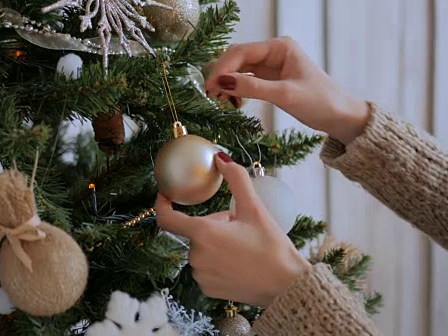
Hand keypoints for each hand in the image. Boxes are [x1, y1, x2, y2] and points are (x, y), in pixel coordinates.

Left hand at [155, 152, 310, 307]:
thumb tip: (220, 158)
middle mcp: (196, 256)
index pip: (167, 218)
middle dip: (213, 224)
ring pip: (201, 249)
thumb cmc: (272, 247)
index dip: (162, 204)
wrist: (286, 286)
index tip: (166, 194)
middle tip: (238, 226)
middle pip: (195, 231)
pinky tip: (239, 263)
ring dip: (215, 242)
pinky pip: (205, 267)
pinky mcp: (207, 289)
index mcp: (204, 234)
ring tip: (242, 246)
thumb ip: (236, 179)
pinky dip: (217, 261)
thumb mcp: (254, 208)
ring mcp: (200, 275)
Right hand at [205, 37, 369, 143]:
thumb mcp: (285, 95)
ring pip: (238, 70)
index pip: (242, 52)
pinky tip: (233, 103)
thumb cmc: (320, 102)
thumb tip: (222, 82)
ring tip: (219, 101)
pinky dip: (236, 91)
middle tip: (209, 95)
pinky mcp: (270, 80)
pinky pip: (245, 81)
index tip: (209, 85)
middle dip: (222, 75)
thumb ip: (252, 88)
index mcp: (279, 47)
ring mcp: (271, 66)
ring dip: (227, 84)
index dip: (222, 68)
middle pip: (236, 58)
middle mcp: (273, 52)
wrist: (341, 116)